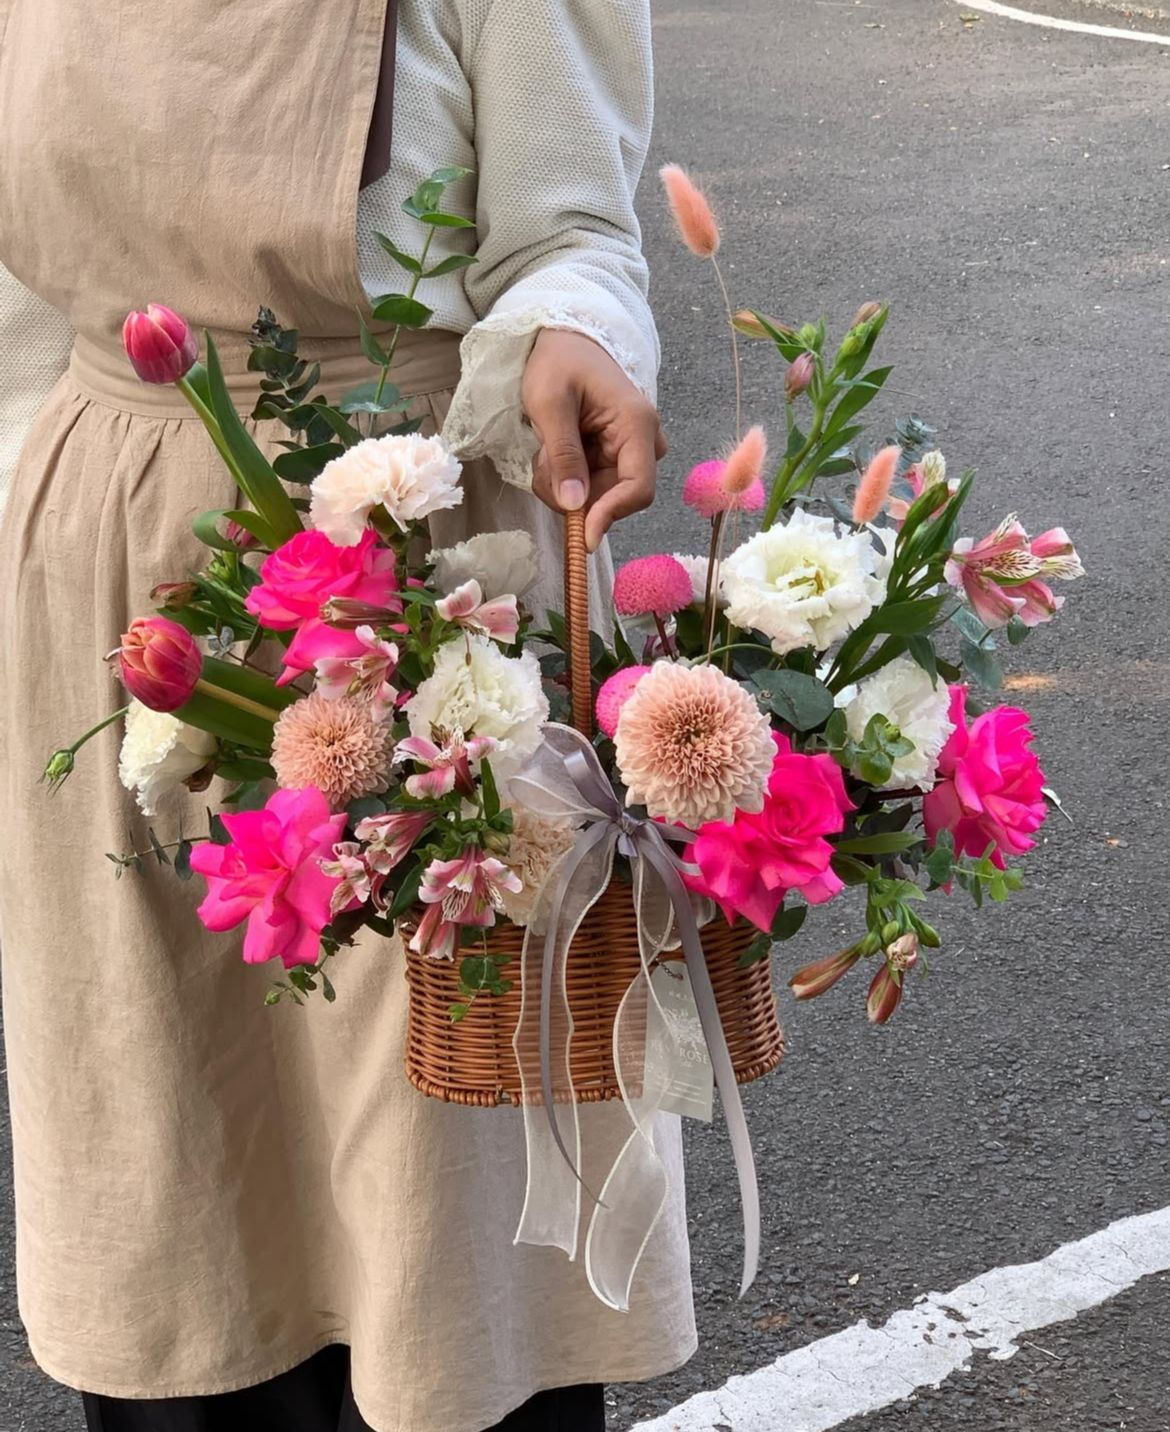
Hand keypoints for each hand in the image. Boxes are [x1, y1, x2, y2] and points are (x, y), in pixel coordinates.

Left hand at [522, 329, 665, 550]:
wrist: (564, 340)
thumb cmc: (558, 361)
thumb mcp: (550, 403)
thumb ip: (563, 454)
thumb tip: (574, 505)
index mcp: (637, 424)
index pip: (638, 488)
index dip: (611, 516)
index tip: (583, 536)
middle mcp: (643, 441)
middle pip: (614, 497)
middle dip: (573, 494)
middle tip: (542, 461)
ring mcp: (631, 451)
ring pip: (598, 496)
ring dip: (564, 484)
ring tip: (546, 447)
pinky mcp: (615, 457)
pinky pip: (591, 486)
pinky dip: (566, 478)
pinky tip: (554, 450)